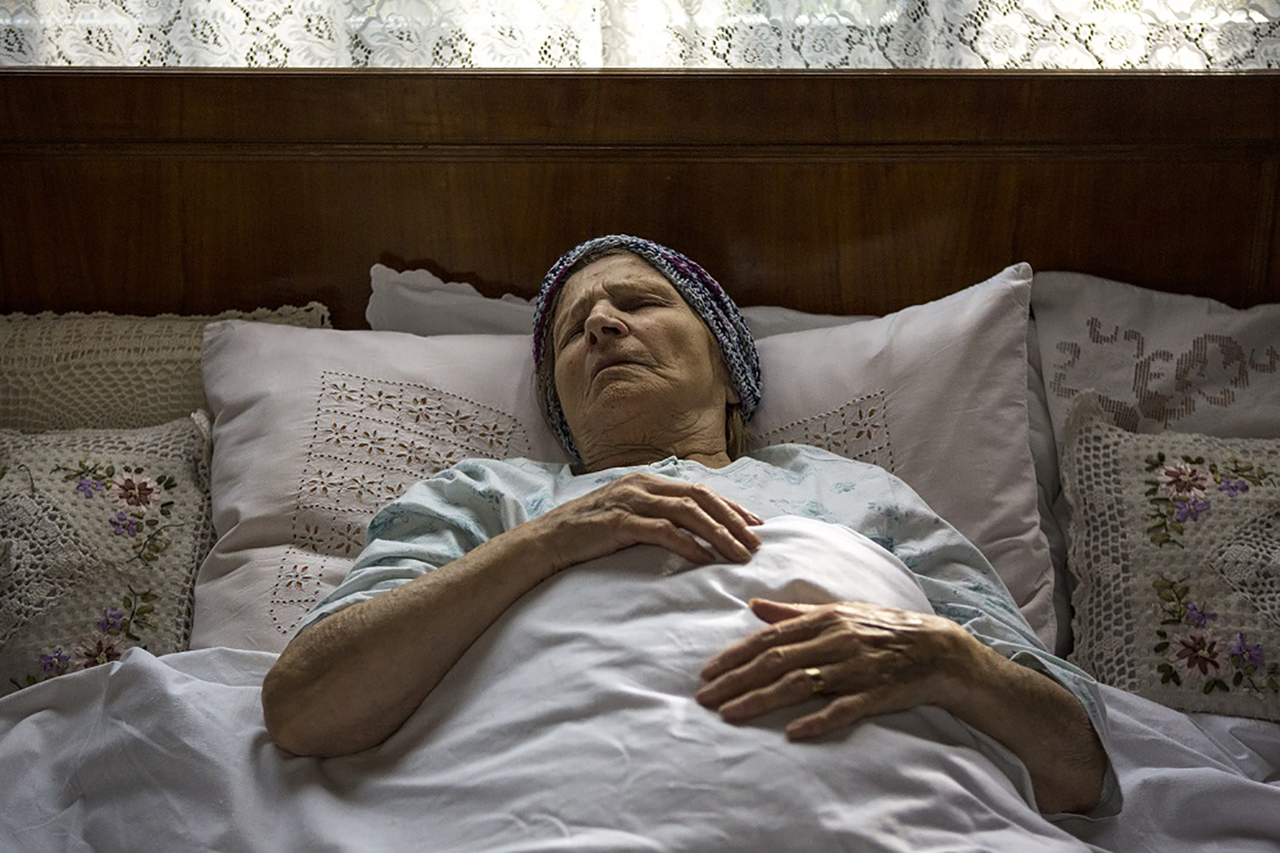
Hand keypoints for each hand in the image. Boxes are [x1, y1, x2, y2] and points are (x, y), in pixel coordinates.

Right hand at [532, 472, 762, 572]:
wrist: (547, 541)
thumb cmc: (589, 534)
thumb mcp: (627, 515)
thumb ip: (656, 515)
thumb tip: (694, 531)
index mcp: (648, 480)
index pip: (700, 489)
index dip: (731, 507)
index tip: (755, 526)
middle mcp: (642, 485)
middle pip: (700, 497)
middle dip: (733, 520)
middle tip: (756, 543)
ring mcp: (630, 501)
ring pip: (687, 512)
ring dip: (718, 533)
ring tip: (738, 554)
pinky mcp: (619, 522)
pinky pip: (662, 531)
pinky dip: (687, 544)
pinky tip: (704, 558)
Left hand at [696, 599, 972, 739]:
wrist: (938, 650)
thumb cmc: (882, 630)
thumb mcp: (838, 613)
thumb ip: (793, 614)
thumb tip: (753, 605)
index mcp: (823, 620)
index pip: (769, 639)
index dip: (735, 656)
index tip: (706, 673)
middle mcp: (835, 641)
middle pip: (776, 662)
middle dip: (736, 681)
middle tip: (705, 699)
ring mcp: (855, 668)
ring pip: (800, 685)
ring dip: (761, 701)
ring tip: (730, 715)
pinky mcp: (875, 694)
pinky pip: (843, 709)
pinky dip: (817, 720)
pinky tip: (793, 733)